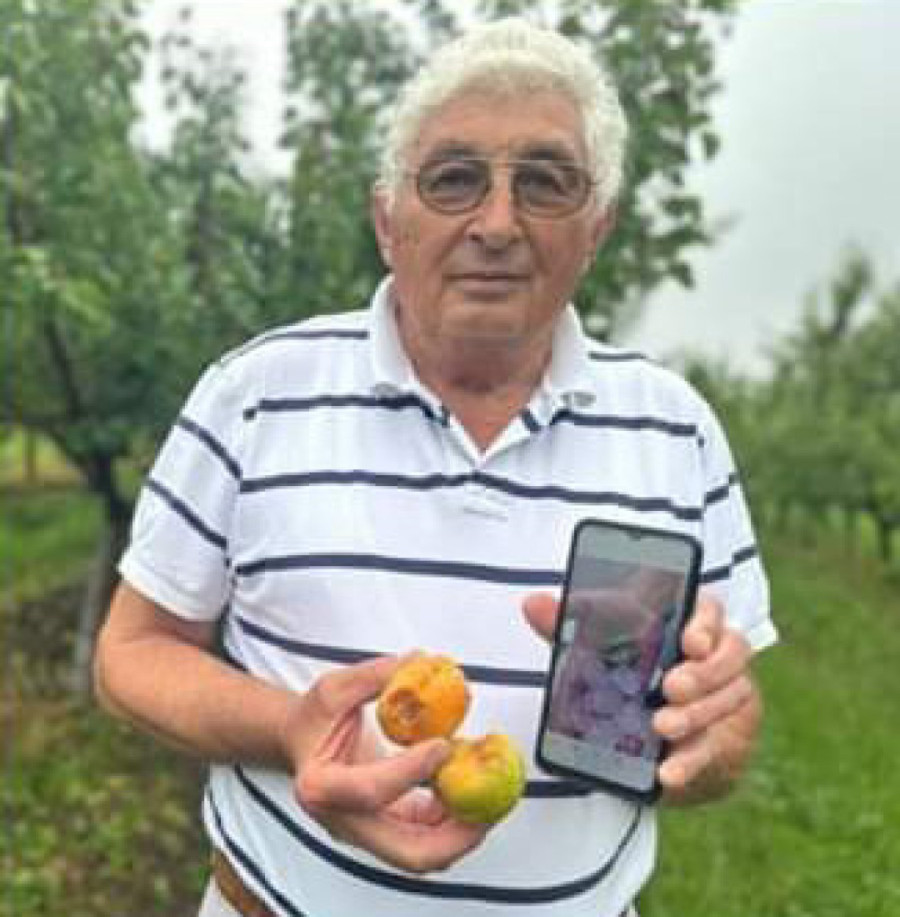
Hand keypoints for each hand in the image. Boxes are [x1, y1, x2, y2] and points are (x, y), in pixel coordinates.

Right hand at [281, 655, 487, 872]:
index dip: (411, 771)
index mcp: (320, 786)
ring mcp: (366, 834)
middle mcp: (342, 822)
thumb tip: (420, 663)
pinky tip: (468, 787)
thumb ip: (376, 676)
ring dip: (461, 831)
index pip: (371, 792)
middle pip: (406, 853)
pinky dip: (452, 821)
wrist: (300, 744)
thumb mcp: (335, 688)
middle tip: (488, 805)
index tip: (444, 745)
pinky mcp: (385, 832)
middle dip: (455, 835)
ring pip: (421, 854)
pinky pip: (426, 838)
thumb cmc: (314, 719)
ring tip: (489, 796)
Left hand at [522, 590, 762, 804]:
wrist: (651, 734)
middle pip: (729, 656)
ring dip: (695, 716)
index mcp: (689, 623)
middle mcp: (718, 658)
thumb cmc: (627, 669)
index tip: (689, 642)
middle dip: (702, 674)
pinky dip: (690, 763)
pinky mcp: (722, 741)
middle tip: (672, 688)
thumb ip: (570, 622)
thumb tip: (532, 603)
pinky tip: (668, 772)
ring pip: (728, 701)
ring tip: (662, 727)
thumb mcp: (598, 644)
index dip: (706, 624)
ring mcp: (726, 699)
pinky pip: (715, 750)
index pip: (710, 611)